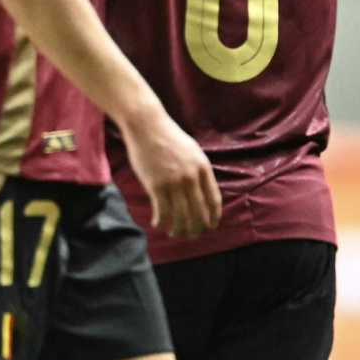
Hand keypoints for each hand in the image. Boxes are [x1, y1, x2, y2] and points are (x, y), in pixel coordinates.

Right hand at [119, 106, 221, 240]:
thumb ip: (198, 171)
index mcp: (203, 168)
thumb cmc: (167, 137)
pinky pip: (162, 212)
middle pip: (198, 213)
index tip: (210, 226)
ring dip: (179, 229)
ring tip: (175, 233)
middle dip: (196, 228)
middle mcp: (191, 177)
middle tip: (192, 235)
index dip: (213, 217)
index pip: (213, 201)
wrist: (146, 125)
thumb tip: (202, 191)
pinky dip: (161, 222)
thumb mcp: (191, 151)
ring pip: (181, 216)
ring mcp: (173, 182)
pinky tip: (158, 224)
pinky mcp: (156, 185)